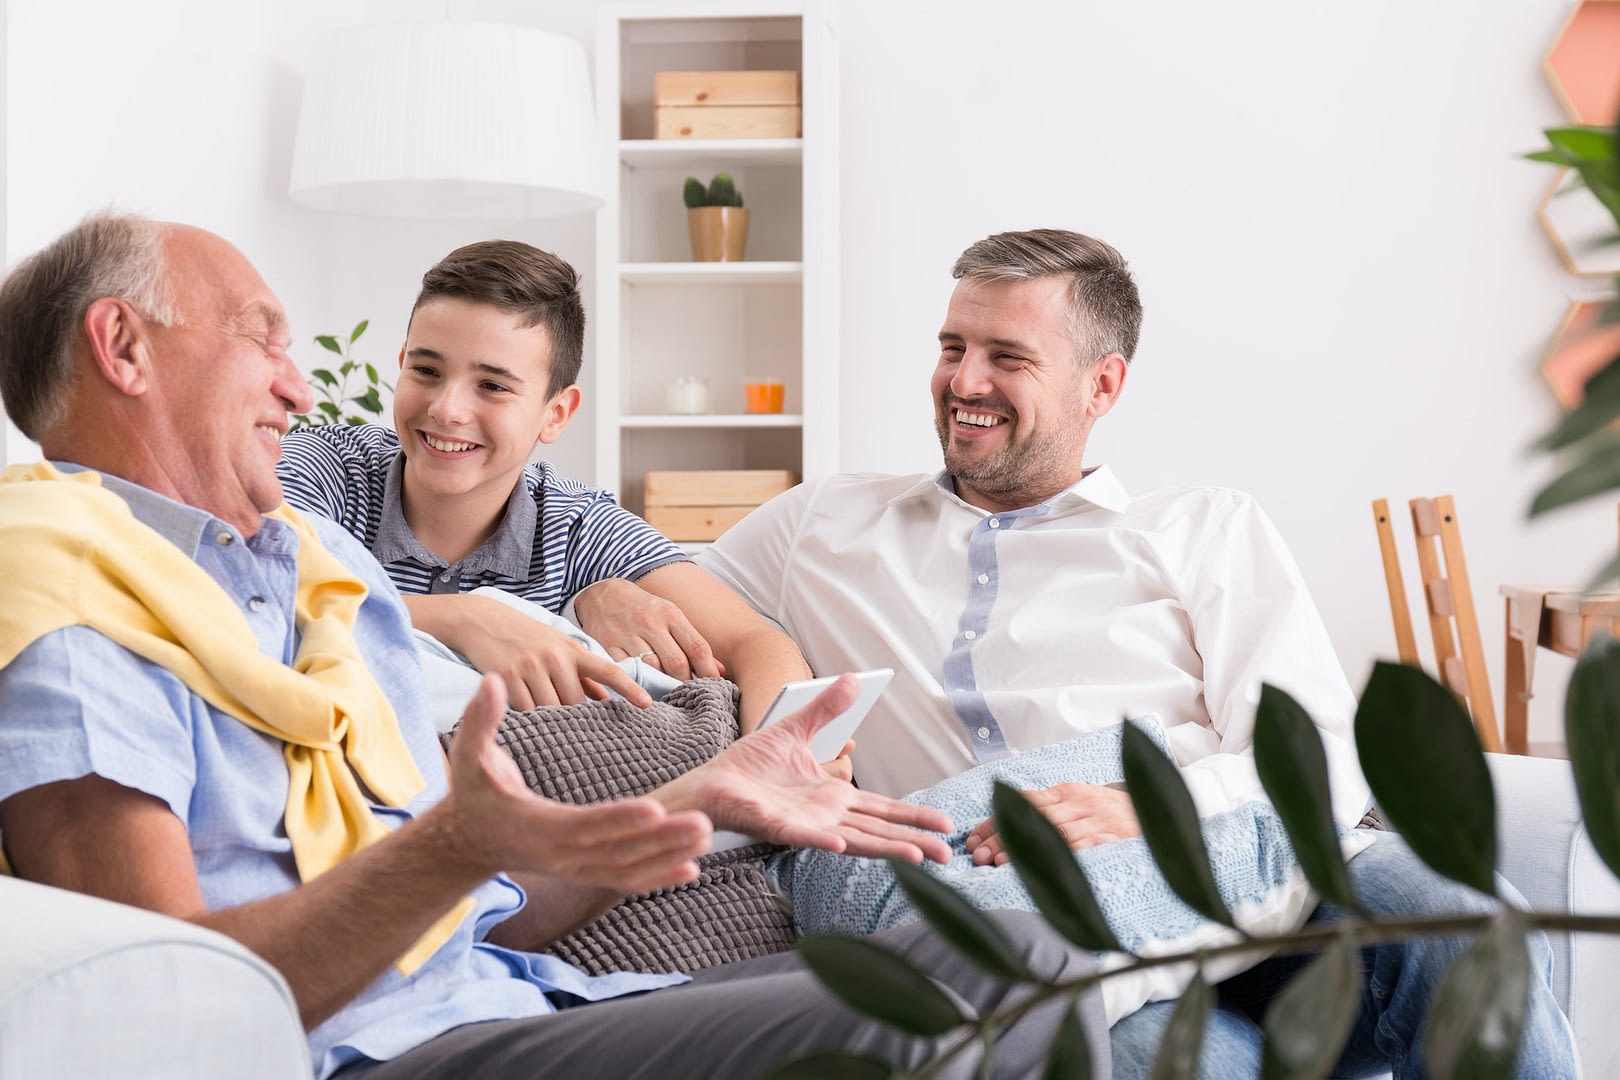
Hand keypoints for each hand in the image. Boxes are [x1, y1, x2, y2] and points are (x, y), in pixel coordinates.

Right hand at [443, 675, 711, 892]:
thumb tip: (490, 681)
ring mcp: (573, 868)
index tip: (656, 808)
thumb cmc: (474, 792)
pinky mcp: (584, 873)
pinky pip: (626, 880)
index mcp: (537, 825)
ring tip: (708, 837)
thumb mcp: (469, 755)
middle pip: (617, 852)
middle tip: (703, 822)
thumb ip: (480, 719)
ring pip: (628, 869)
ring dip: (670, 856)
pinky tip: (692, 868)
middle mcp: (560, 855)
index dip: (620, 819)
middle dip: (662, 840)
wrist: (468, 842)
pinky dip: (659, 877)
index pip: (584, 825)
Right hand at [451, 596, 653, 710]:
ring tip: (550, 729)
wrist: (483, 620)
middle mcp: (555, 657)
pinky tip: (528, 723)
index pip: (607, 670)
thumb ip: (582, 675)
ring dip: (551, 721)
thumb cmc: (527, 638)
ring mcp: (531, 667)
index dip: (629, 687)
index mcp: (572, 650)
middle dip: (576, 718)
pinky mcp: (507, 677)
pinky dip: (529, 719)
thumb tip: (606, 701)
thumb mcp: (558, 648)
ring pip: (551, 708)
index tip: (647, 704)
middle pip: (576, 702)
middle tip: (576, 733)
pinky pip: (526, 710)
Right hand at [572, 578, 722, 681]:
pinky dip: (637, 685)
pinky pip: (626, 671)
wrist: (602, 594)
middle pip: (676, 662)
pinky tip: (644, 692)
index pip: (697, 646)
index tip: (714, 687)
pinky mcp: (607, 646)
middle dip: (686, 682)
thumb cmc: (644, 609)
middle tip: (691, 695)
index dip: (708, 671)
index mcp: (670, 614)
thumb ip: (693, 643)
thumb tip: (720, 671)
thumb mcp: (671, 616)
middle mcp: (650, 623)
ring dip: (663, 686)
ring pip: (652, 668)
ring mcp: (627, 634)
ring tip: (671, 696)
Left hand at [657, 676, 952, 864]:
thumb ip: (826, 710)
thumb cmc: (749, 765)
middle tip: (947, 854)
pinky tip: (843, 846)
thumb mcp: (794, 729)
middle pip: (878, 830)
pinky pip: (804, 836)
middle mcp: (825, 815)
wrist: (710, 782)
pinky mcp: (778, 827)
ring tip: (917, 857)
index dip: (913, 816)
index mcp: (832, 796)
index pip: (883, 808)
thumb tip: (854, 679)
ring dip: (884, 848)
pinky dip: (825, 841)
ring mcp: (805, 825)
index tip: (945, 825)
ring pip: (853, 839)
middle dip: (914, 842)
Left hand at [965, 783, 1140, 865]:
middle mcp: (1080, 802)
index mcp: (1069, 792)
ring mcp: (1097, 820)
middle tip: (977, 854)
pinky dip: (1057, 858)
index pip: (1022, 803)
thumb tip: (1008, 825)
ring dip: (1023, 848)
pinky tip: (1039, 869)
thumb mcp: (1083, 804)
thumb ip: (1052, 811)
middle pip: (1031, 817)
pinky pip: (1081, 848)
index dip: (995, 819)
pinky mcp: (1112, 839)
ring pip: (1051, 833)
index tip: (973, 838)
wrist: (1163, 816)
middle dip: (1001, 836)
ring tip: (998, 863)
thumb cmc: (1116, 816)